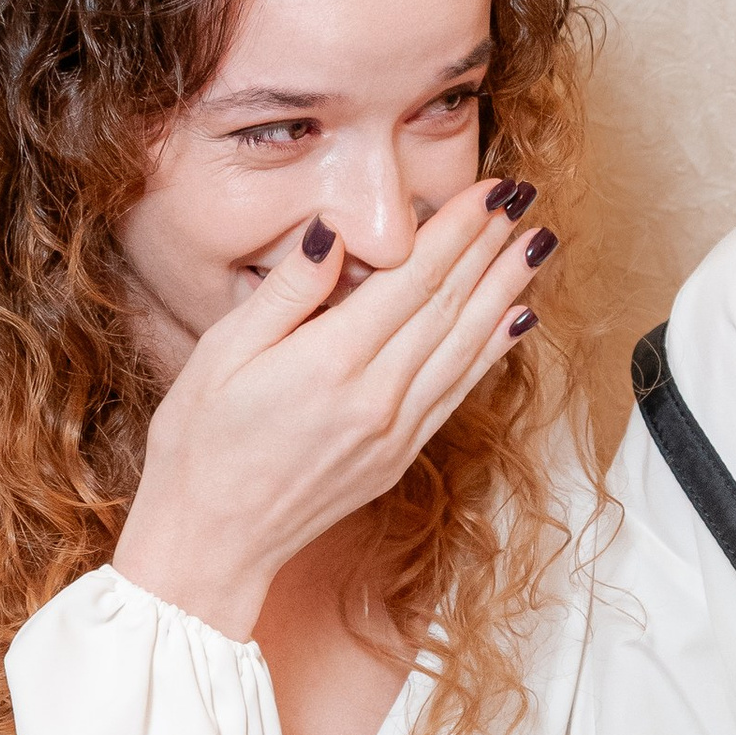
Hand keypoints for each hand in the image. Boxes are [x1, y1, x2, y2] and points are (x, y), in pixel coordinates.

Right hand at [115, 177, 548, 638]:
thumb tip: (336, 235)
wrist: (212, 543)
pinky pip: (457, 391)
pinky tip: (516, 320)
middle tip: (526, 200)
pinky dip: (492, 351)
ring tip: (536, 246)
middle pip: (449, 307)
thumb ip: (287, 292)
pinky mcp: (400, 457)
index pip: (413, 279)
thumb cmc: (199, 445)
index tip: (490, 191)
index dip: (457, 230)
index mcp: (331, 363)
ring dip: (505, 291)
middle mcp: (377, 398)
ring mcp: (395, 432)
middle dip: (490, 248)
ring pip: (466, 347)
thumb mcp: (222, 353)